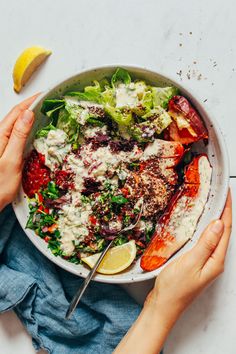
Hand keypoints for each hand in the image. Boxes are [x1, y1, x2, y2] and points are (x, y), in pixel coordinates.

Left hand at [0, 95, 37, 210]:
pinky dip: (28, 127)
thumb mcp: (11, 160)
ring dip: (30, 115)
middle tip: (48, 100)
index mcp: (0, 135)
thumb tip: (28, 114)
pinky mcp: (7, 150)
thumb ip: (19, 136)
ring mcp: (3, 143)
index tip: (45, 94)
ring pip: (17, 123)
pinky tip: (36, 129)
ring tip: (45, 110)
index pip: (17, 112)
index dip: (31, 101)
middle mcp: (0, 136)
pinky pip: (18, 133)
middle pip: (17, 115)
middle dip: (31, 104)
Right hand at [146, 190, 231, 325]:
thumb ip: (206, 243)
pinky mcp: (197, 263)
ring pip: (215, 236)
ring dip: (216, 219)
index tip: (227, 193)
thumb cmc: (175, 288)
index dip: (227, 209)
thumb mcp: (191, 263)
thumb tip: (218, 223)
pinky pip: (206, 241)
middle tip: (221, 194)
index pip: (226, 229)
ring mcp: (206, 262)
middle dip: (224, 212)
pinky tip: (200, 225)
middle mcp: (215, 261)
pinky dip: (205, 229)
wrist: (163, 306)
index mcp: (216, 260)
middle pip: (224, 232)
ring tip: (214, 203)